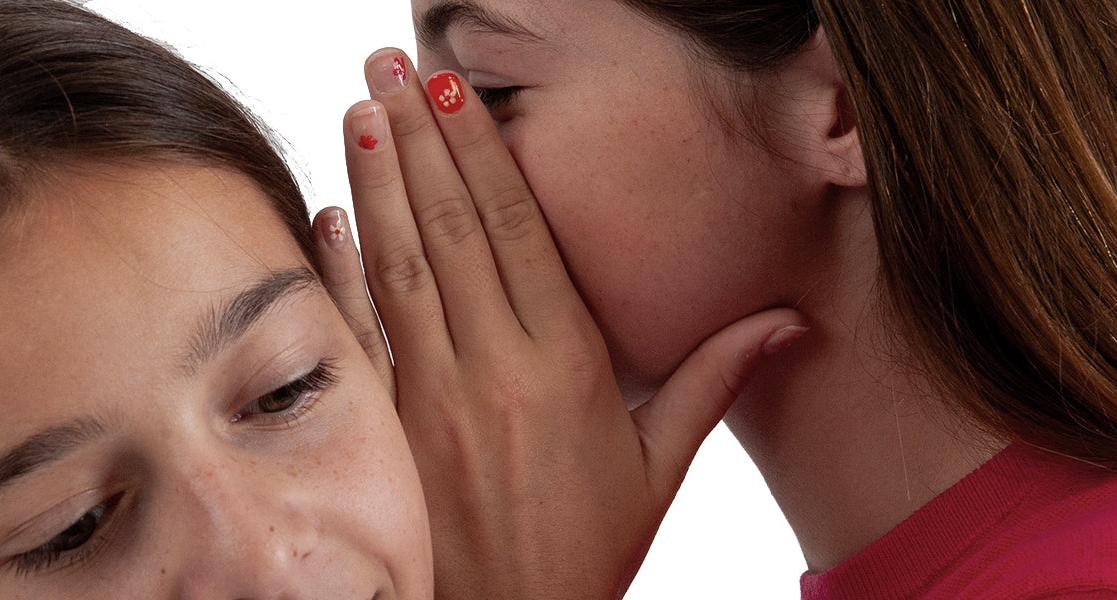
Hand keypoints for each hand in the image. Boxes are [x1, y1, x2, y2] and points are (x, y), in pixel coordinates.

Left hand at [312, 49, 806, 598]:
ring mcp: (431, 396)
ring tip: (360, 107)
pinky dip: (338, 271)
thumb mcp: (659, 468)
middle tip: (388, 60)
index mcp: (564, 364)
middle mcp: (493, 368)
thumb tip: (790, 320)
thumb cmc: (585, 552)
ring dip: (375, 182)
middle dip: (418, 137)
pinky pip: (358, 334)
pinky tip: (326, 215)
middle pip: (451, 227)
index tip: (455, 90)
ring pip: (399, 265)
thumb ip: (712, 380)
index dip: (483, 151)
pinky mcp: (387, 428)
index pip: (517, 229)